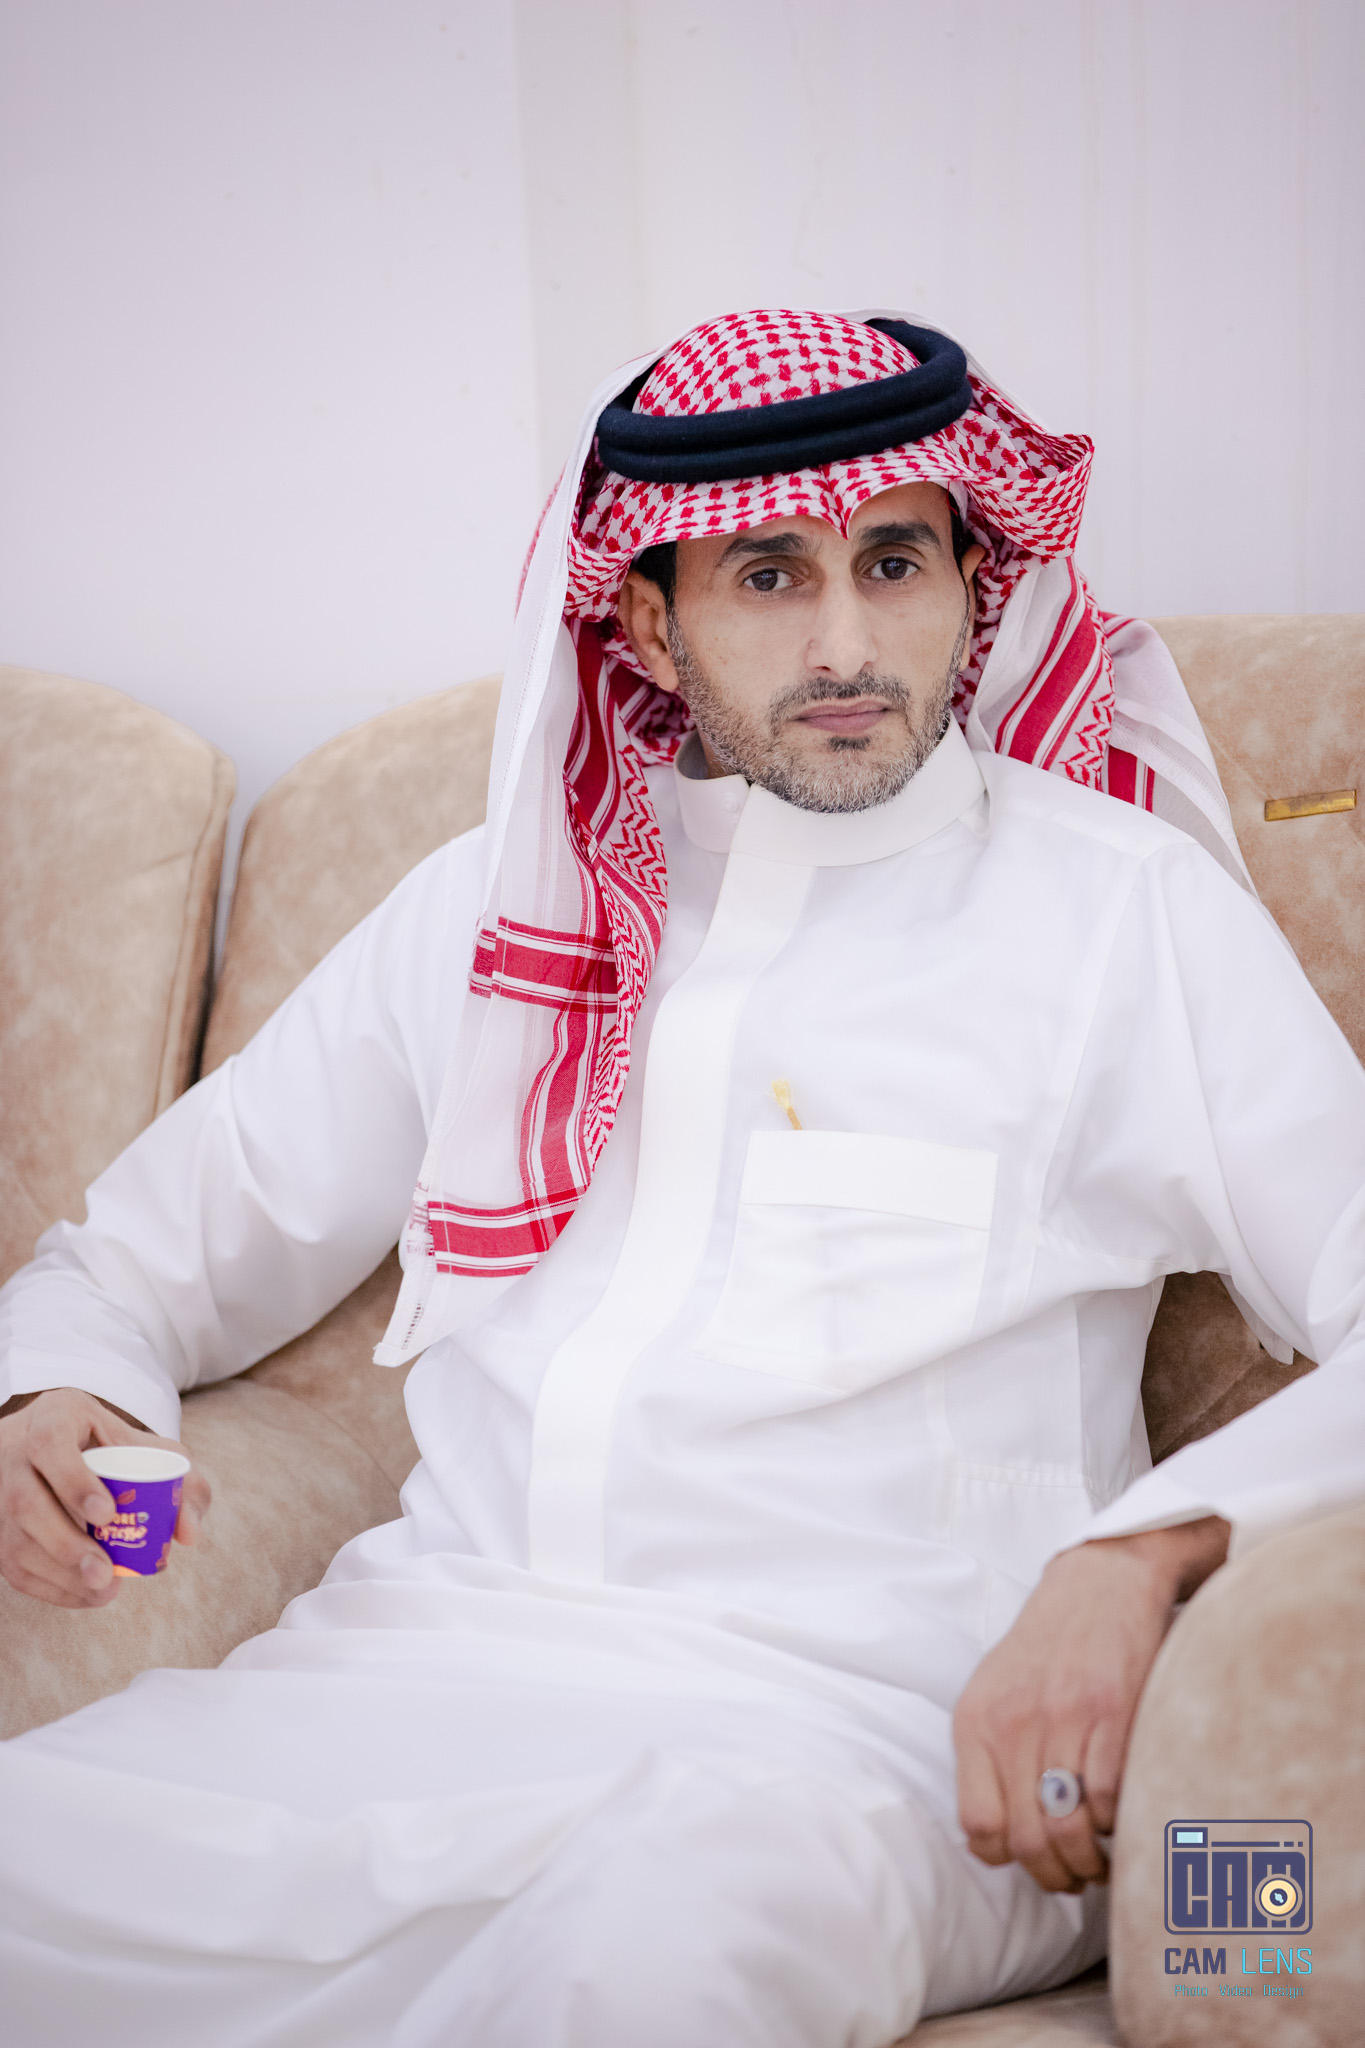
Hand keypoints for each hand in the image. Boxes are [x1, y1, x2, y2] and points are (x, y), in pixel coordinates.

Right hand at [0, 1388, 209, 1607]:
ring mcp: (0, 1489)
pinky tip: (82, 1595)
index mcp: (56, 1415)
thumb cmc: (117, 1451)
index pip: (50, 1443)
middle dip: (65, 1543)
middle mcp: (17, 1449)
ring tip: (101, 1590)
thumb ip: (185, 1486)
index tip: (107, 1514)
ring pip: (12, 1536)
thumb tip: (188, 1535)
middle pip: (25, 1500)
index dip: (74, 1482)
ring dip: (56, 1572)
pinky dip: (46, 1586)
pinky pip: (9, 1562)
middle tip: (105, 1572)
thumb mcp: (153, 1450)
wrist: (70, 1448)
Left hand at [953, 1517, 1229, 1892]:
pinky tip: (1122, 1815)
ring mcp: (1064, 1717)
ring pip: (1069, 1829)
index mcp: (976, 1721)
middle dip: (1056, 1875)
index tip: (1030, 1859)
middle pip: (1028, 1839)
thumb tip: (990, 1841)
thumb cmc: (1047, 1648)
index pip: (978, 1825)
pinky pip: (1110, 1798)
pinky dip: (1118, 1822)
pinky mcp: (1113, 1711)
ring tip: (1102, 1858)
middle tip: (1076, 1876)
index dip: (1007, 1857)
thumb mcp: (994, 1692)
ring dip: (1091, 1861)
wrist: (1099, 1582)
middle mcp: (1014, 1722)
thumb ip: (986, 1757)